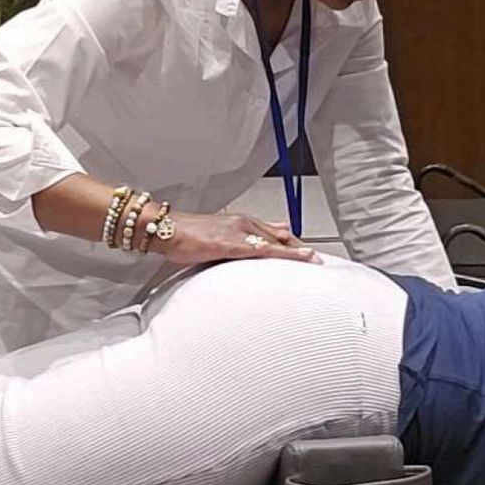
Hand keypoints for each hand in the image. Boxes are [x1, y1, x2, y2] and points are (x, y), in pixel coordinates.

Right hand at [151, 211, 317, 265]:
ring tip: (314, 262)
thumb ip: (236, 241)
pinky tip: (295, 258)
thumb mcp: (217, 236)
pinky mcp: (230, 244)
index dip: (294, 242)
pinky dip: (282, 253)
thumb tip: (249, 247)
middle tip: (319, 262)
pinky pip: (262, 250)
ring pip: (275, 241)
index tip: (309, 254)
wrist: (166, 230)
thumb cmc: (187, 236)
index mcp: (241, 222)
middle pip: (281, 236)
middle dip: (301, 248)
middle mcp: (244, 224)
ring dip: (297, 251)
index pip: (275, 232)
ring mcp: (238, 232)